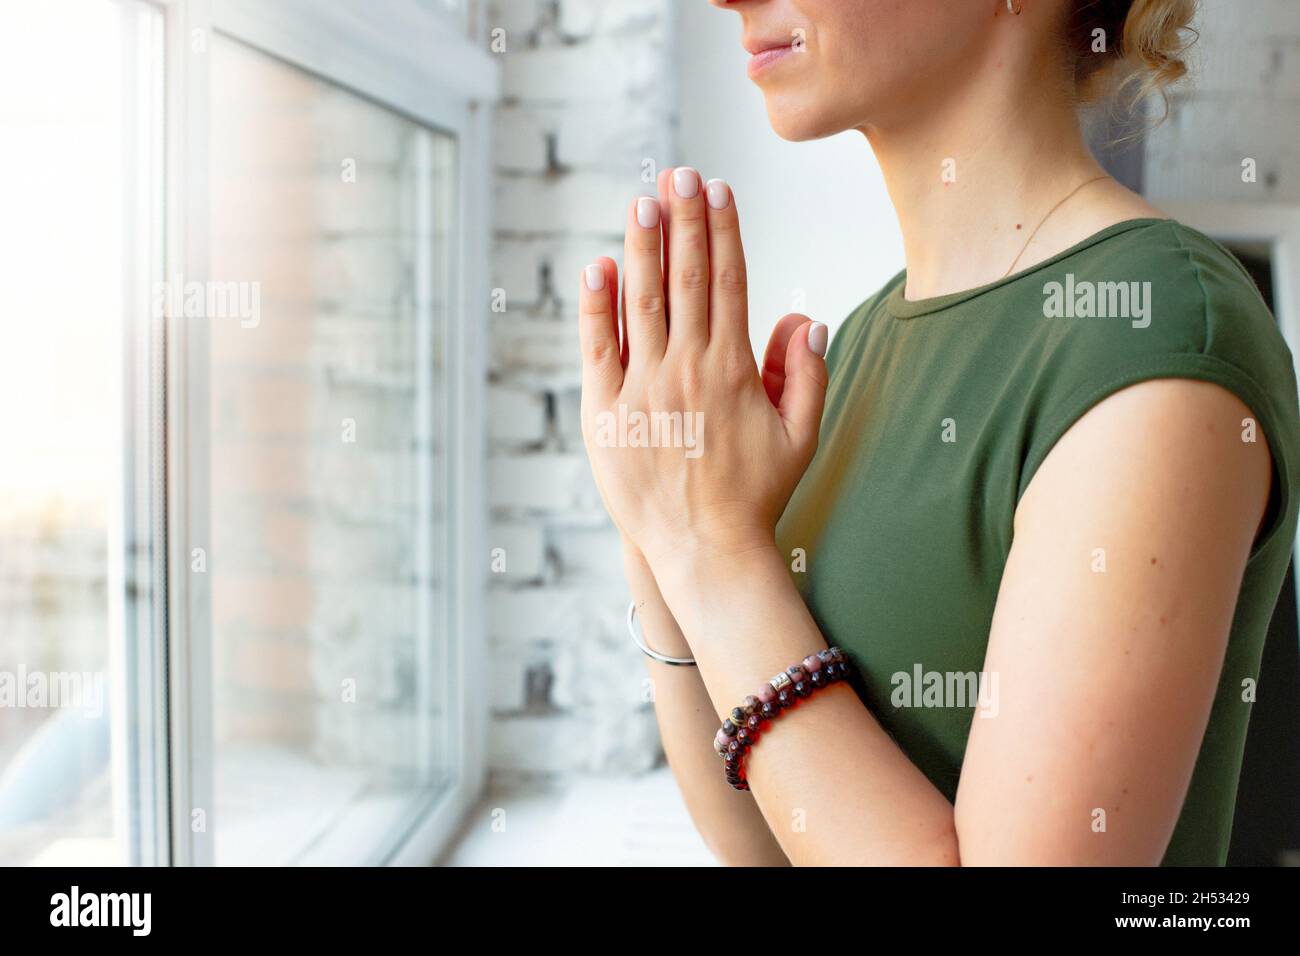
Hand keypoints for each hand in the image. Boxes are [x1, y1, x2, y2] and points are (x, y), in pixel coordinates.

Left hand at [577, 167, 828, 573]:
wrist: (704, 548)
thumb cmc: (756, 494)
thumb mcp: (800, 435)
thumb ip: (808, 374)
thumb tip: (809, 317)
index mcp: (733, 369)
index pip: (728, 282)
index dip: (724, 231)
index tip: (720, 191)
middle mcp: (687, 369)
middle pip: (685, 278)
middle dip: (684, 220)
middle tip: (680, 173)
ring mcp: (642, 389)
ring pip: (641, 302)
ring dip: (643, 246)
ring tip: (644, 200)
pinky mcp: (605, 412)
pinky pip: (597, 348)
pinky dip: (596, 305)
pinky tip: (599, 266)